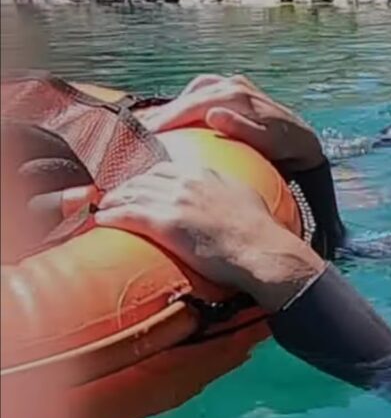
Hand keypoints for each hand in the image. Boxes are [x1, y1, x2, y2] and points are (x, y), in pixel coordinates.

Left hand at [94, 162, 325, 310]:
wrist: (261, 248)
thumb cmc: (259, 230)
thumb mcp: (243, 196)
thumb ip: (224, 189)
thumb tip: (222, 193)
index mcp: (205, 174)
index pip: (165, 168)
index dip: (147, 178)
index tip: (140, 186)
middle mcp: (187, 182)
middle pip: (144, 178)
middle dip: (126, 186)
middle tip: (114, 197)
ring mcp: (175, 201)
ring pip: (131, 193)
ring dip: (113, 200)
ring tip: (105, 208)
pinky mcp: (165, 224)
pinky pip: (128, 215)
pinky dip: (111, 216)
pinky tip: (101, 220)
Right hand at [138, 74, 325, 173]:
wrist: (302, 140)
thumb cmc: (284, 145)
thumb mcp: (267, 140)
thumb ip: (241, 127)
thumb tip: (213, 114)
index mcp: (237, 96)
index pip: (193, 106)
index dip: (168, 119)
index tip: (147, 134)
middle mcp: (233, 84)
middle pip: (189, 96)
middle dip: (163, 113)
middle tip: (138, 132)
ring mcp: (233, 83)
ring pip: (194, 91)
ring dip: (174, 106)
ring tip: (154, 125)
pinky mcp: (234, 88)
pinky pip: (203, 91)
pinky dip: (187, 101)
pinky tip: (176, 118)